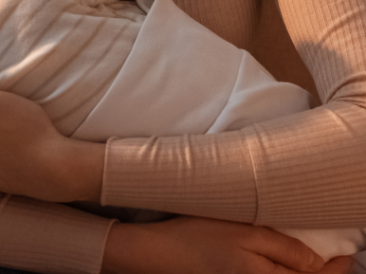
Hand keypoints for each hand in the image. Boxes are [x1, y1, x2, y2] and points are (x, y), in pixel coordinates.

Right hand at [102, 218, 356, 273]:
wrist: (157, 254)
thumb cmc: (195, 237)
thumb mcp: (244, 233)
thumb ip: (286, 249)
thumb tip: (321, 262)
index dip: (339, 268)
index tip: (348, 253)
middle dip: (324, 273)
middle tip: (336, 256)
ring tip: (314, 260)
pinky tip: (284, 264)